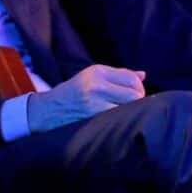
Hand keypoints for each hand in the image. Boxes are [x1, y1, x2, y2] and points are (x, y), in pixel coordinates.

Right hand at [27, 65, 145, 133]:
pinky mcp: (93, 117)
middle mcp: (96, 84)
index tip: (134, 96)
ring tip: (123, 114)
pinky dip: (122, 120)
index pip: (132, 79)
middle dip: (137, 102)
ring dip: (131, 112)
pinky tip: (116, 121)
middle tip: (130, 107)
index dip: (139, 89)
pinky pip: (119, 119)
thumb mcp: (92, 77)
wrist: (48, 110)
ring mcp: (94, 102)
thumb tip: (143, 75)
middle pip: (135, 94)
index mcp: (97, 71)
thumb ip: (118, 75)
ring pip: (130, 108)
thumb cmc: (74, 93)